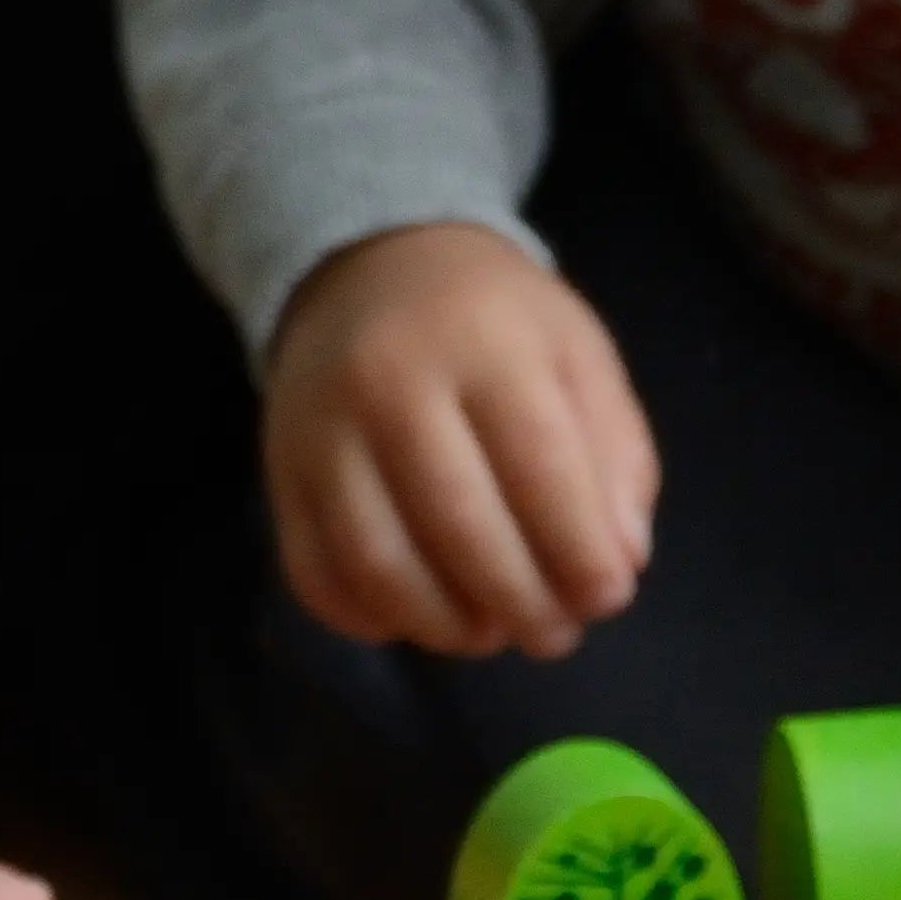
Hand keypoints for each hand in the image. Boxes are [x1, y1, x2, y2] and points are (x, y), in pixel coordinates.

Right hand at [263, 221, 657, 660]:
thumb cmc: (494, 320)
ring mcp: (321, 431)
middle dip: (520, 602)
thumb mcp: (576, 353)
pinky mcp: (280, 472)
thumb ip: (616, 452)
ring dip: (444, 625)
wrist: (368, 265)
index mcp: (484, 344)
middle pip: (457, 524)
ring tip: (489, 633)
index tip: (608, 598)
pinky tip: (416, 619)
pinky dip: (367, 619)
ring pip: (377, 562)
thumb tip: (621, 561)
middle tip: (555, 634)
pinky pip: (312, 572)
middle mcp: (390, 382)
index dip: (580, 551)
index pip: (539, 468)